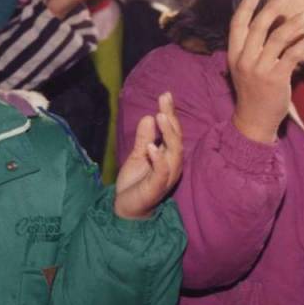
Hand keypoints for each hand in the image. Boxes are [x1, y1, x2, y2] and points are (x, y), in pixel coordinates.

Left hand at [115, 92, 182, 219]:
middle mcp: (171, 165)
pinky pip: (162, 172)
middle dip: (171, 117)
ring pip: (174, 153)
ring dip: (168, 134)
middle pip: (176, 138)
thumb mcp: (137, 155)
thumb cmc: (136, 183)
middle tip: (164, 99)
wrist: (126, 210)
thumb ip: (143, 138)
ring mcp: (166, 177)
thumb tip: (149, 116)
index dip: (170, 113)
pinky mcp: (156, 188)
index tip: (165, 94)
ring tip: (160, 116)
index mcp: (168, 156)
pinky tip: (152, 146)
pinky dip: (159, 159)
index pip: (172, 131)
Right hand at [228, 0, 303, 143]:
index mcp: (234, 55)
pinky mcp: (275, 79)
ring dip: (293, 24)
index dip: (244, 7)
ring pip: (277, 39)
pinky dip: (301, 47)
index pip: (236, 26)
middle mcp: (244, 60)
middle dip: (272, 8)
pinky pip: (290, 57)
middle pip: (258, 27)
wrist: (253, 120)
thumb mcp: (244, 69)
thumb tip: (272, 26)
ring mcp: (259, 69)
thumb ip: (252, 50)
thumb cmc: (252, 92)